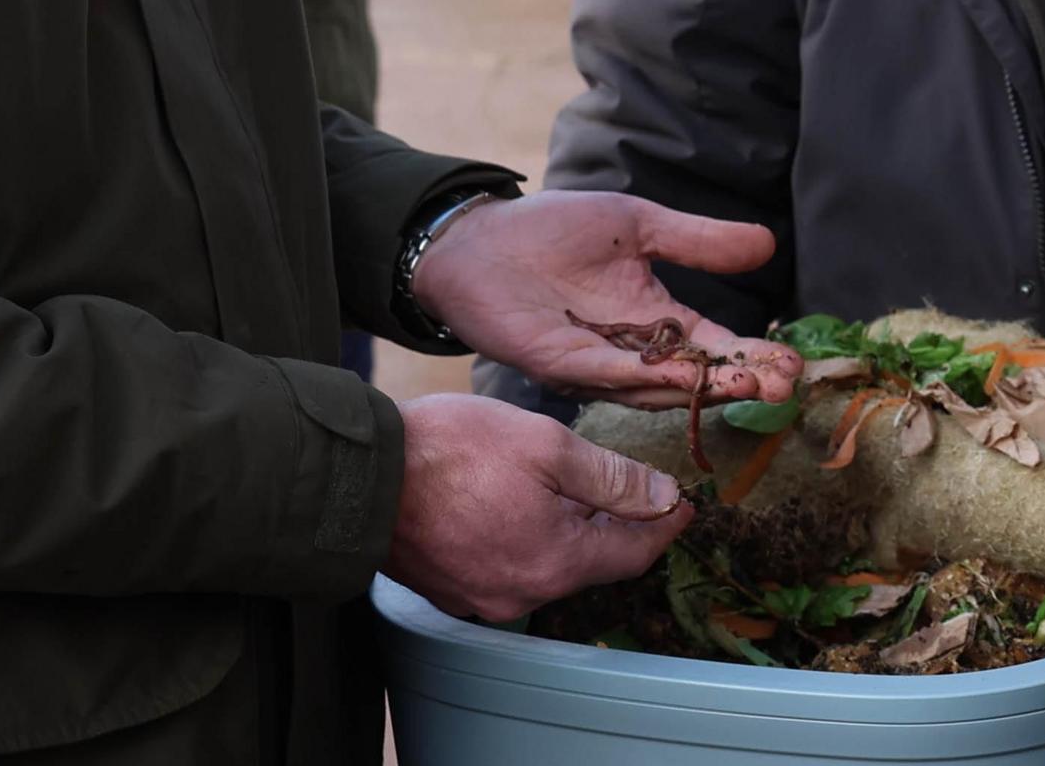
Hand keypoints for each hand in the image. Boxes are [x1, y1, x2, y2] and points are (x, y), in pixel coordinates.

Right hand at [385, 391, 693, 622]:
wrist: (359, 477)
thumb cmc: (452, 451)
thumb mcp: (547, 446)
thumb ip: (612, 478)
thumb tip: (664, 497)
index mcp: (557, 561)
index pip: (634, 554)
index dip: (665, 525)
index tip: (684, 503)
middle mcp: (524, 594)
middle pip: (591, 562)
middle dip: (614, 525)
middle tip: (634, 488)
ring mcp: (484, 598)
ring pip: (549, 565)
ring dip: (568, 531)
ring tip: (572, 489)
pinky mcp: (452, 590)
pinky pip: (508, 567)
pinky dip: (526, 539)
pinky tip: (518, 505)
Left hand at [410, 191, 800, 406]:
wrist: (479, 239)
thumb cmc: (554, 229)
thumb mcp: (640, 225)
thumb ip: (698, 240)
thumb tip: (767, 242)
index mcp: (657, 318)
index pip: (715, 346)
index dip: (753, 356)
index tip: (794, 364)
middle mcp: (632, 351)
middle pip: (696, 376)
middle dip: (740, 380)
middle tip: (784, 384)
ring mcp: (597, 363)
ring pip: (659, 386)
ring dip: (704, 388)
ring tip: (750, 383)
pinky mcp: (559, 364)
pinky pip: (608, 376)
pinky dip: (646, 376)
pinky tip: (683, 375)